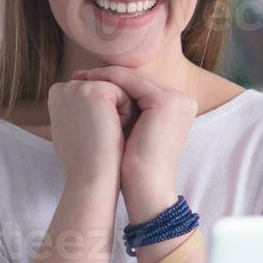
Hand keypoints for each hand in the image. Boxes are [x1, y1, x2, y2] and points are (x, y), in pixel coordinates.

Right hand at [46, 79, 134, 188]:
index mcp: (57, 94)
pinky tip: (111, 129)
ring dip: (120, 113)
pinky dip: (126, 114)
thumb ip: (79, 108)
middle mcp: (63, 87)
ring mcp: (77, 87)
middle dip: (112, 112)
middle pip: (107, 88)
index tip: (91, 135)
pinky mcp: (94, 91)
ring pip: (118, 90)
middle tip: (98, 136)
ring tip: (104, 133)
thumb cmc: (86, 158)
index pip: (96, 93)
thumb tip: (90, 104)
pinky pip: (125, 95)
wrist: (91, 175)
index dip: (103, 115)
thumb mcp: (75, 126)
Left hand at [69, 67, 197, 223]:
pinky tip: (90, 82)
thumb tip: (103, 92)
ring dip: (105, 75)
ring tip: (81, 77)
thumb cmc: (136, 165)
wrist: (147, 187)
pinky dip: (109, 80)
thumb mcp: (135, 129)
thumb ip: (129, 109)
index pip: (142, 85)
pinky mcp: (166, 102)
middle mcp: (183, 100)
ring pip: (134, 77)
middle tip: (79, 75)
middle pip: (139, 78)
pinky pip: (132, 82)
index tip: (87, 80)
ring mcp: (178, 100)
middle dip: (108, 75)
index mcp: (179, 106)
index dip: (114, 80)